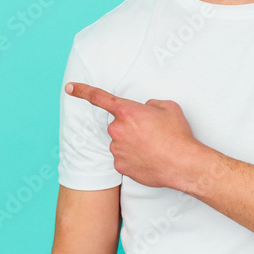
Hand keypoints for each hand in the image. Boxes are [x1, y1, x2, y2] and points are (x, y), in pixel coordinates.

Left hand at [64, 82, 202, 188]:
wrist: (183, 164)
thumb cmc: (178, 135)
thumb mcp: (168, 107)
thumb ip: (150, 104)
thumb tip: (145, 110)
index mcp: (127, 111)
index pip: (99, 97)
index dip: (82, 91)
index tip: (69, 87)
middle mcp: (117, 129)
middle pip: (118, 125)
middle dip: (131, 127)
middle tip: (151, 133)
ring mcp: (117, 149)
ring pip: (120, 143)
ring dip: (132, 143)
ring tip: (154, 148)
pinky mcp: (120, 166)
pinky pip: (123, 159)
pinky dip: (134, 158)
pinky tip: (149, 160)